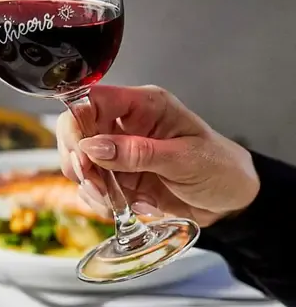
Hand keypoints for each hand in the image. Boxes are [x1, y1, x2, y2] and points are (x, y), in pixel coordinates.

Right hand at [57, 85, 259, 226]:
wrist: (230, 201)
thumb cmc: (220, 168)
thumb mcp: (183, 160)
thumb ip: (137, 153)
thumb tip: (94, 146)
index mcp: (145, 106)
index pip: (92, 100)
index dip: (77, 123)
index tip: (80, 154)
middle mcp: (126, 126)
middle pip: (76, 132)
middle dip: (79, 161)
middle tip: (94, 183)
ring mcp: (119, 153)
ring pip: (80, 164)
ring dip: (90, 186)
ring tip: (115, 200)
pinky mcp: (118, 178)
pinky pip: (92, 188)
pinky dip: (99, 201)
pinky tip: (123, 206)